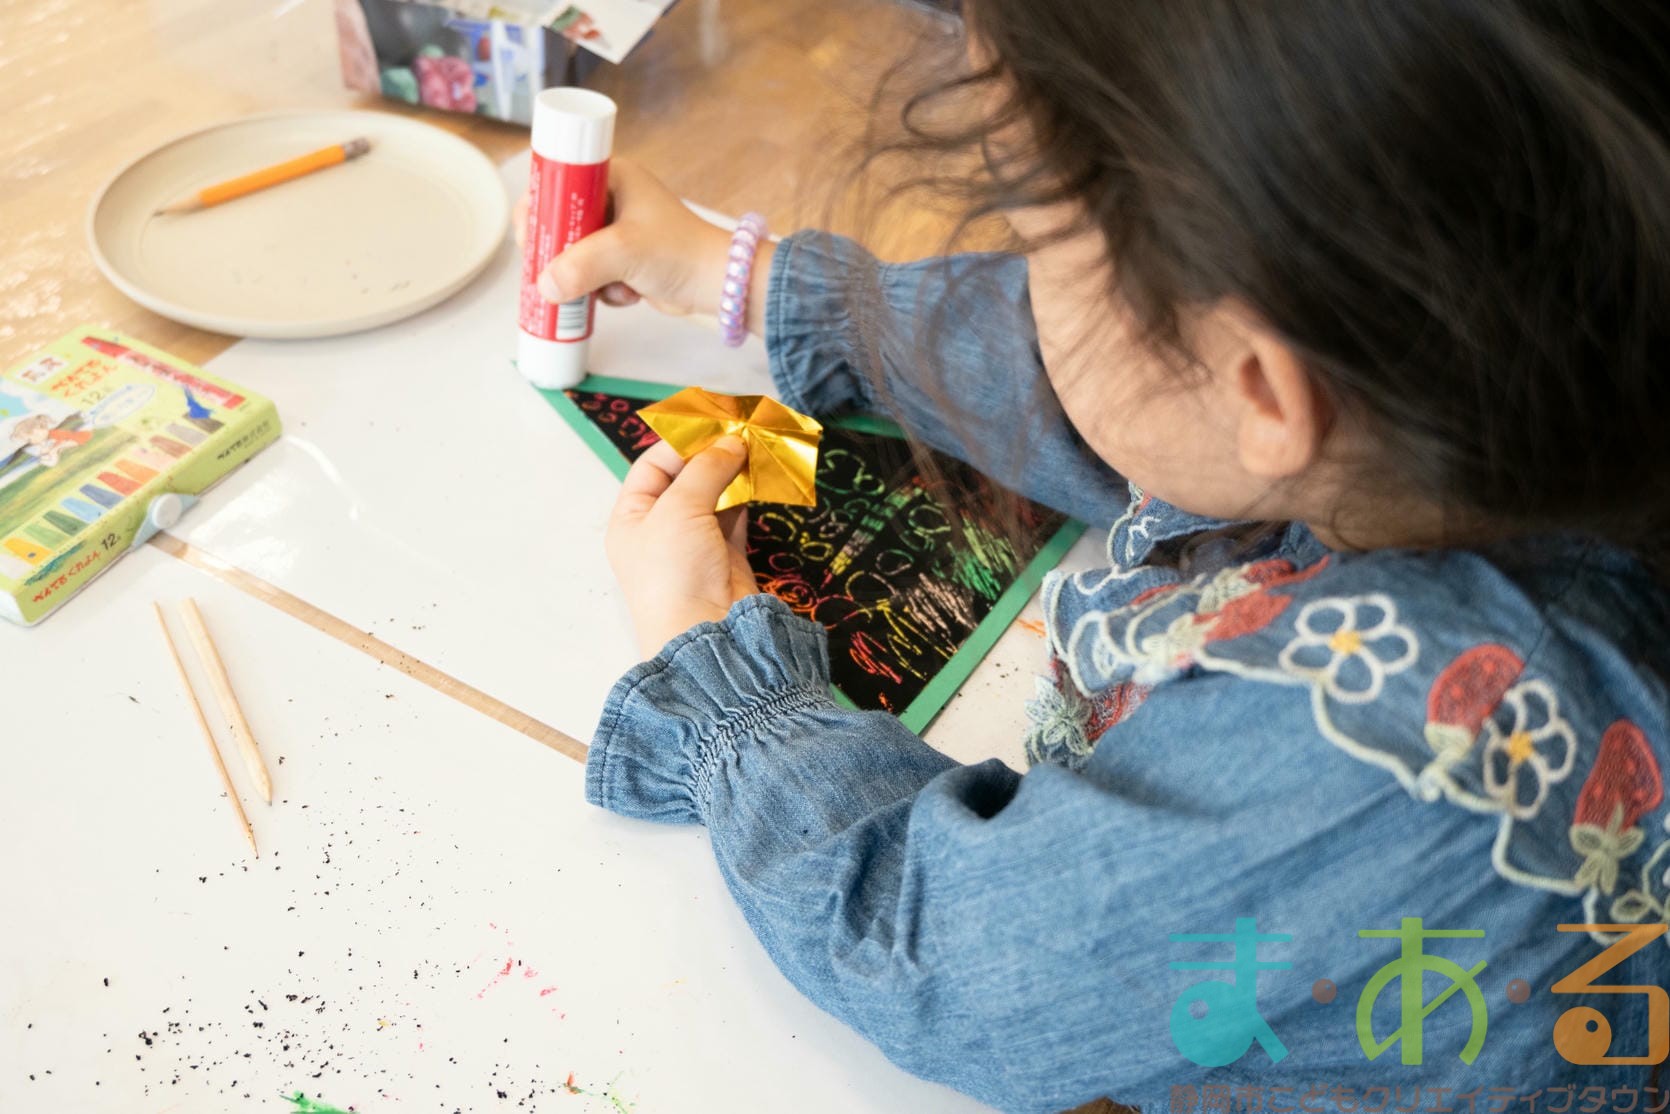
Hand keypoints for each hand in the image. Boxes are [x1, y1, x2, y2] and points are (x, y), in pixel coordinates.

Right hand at [514, 158, 772, 322]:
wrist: (719, 285)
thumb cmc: (680, 253)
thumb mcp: (625, 252)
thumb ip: (580, 267)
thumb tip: (545, 286)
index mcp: (611, 176)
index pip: (557, 181)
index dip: (538, 207)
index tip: (530, 235)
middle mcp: (611, 198)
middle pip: (560, 223)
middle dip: (557, 253)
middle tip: (554, 273)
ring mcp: (616, 231)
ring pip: (573, 255)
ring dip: (583, 278)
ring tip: (607, 286)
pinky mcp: (623, 261)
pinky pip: (592, 276)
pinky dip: (603, 291)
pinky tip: (628, 295)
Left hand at [606, 436, 759, 658]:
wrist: (706, 635)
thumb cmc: (675, 572)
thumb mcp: (680, 509)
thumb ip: (706, 469)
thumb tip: (733, 441)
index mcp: (631, 518)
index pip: (654, 464)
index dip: (684, 440)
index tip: (716, 420)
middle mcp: (660, 528)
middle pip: (687, 476)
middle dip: (714, 452)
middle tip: (744, 427)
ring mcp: (694, 542)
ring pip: (716, 493)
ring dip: (735, 470)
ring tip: (758, 445)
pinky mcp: (725, 554)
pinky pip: (737, 513)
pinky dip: (749, 493)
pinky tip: (762, 473)